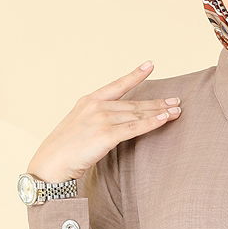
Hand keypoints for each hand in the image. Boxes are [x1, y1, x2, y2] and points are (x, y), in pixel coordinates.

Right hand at [27, 60, 181, 182]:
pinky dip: (151, 122)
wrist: (51, 164)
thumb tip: (115, 122)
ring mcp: (100, 119)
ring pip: (136, 114)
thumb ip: (96, 119)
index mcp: (88, 101)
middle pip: (133, 103)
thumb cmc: (65, 150)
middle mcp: (96, 106)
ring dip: (159, 112)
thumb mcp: (79, 126)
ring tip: (176, 111)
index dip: (135, 75)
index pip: (117, 85)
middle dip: (157, 102)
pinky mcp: (105, 135)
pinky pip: (134, 127)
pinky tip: (164, 119)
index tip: (150, 65)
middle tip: (176, 100)